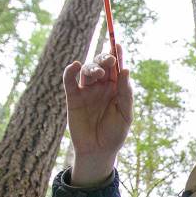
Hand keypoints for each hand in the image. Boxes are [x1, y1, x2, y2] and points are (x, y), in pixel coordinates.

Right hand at [64, 44, 132, 185]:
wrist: (98, 151)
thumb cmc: (114, 134)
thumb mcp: (125, 114)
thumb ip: (126, 93)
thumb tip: (126, 70)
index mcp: (116, 88)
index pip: (116, 67)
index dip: (116, 54)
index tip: (118, 45)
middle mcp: (101, 86)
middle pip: (101, 65)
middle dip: (104, 59)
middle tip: (109, 61)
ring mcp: (86, 90)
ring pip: (86, 70)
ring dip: (92, 68)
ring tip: (99, 73)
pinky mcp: (73, 97)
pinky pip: (69, 80)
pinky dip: (70, 71)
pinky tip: (74, 65)